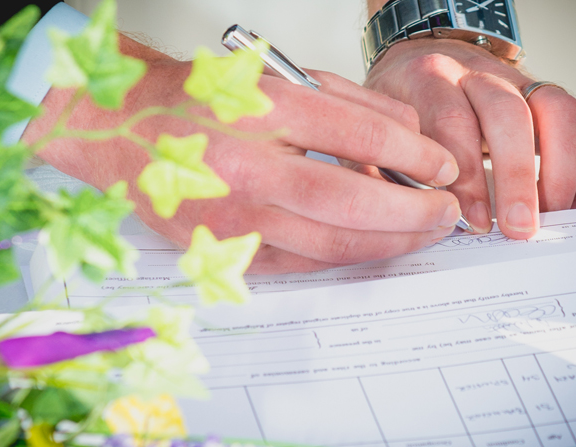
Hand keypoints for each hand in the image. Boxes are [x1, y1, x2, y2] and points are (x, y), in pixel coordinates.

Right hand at [23, 36, 462, 273]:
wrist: (129, 131)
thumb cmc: (206, 102)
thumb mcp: (282, 80)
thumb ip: (353, 106)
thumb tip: (413, 141)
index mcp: (264, 112)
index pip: (362, 137)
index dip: (417, 155)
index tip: (443, 166)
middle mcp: (249, 169)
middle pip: (354, 202)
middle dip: (416, 213)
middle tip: (447, 213)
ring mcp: (236, 219)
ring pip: (333, 244)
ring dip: (391, 243)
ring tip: (423, 233)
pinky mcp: (229, 252)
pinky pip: (305, 264)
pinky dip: (348, 257)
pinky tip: (374, 246)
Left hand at [361, 38, 575, 238]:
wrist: (417, 60)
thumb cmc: (400, 104)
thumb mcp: (375, 129)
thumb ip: (378, 166)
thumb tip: (397, 214)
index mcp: (430, 79)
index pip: (453, 123)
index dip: (466, 178)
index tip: (472, 221)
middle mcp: (479, 75)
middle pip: (508, 114)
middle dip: (515, 178)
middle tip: (516, 227)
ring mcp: (521, 84)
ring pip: (557, 109)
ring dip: (558, 169)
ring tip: (548, 214)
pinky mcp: (549, 102)